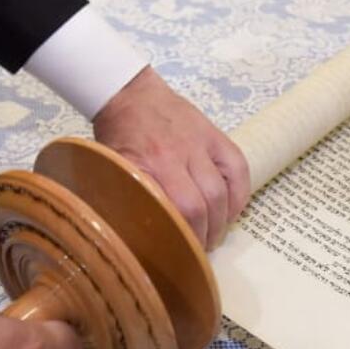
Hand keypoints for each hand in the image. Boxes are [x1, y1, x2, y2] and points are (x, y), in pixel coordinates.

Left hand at [93, 66, 250, 249]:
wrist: (129, 93)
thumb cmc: (117, 136)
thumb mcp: (109, 167)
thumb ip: (122, 196)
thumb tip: (130, 235)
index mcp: (145, 165)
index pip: (176, 210)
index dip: (184, 238)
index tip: (180, 255)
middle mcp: (175, 155)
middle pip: (202, 205)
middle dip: (204, 236)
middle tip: (198, 251)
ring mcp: (199, 143)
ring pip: (222, 192)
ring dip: (222, 222)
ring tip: (214, 236)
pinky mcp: (215, 134)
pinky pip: (239, 168)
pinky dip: (240, 195)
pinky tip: (232, 212)